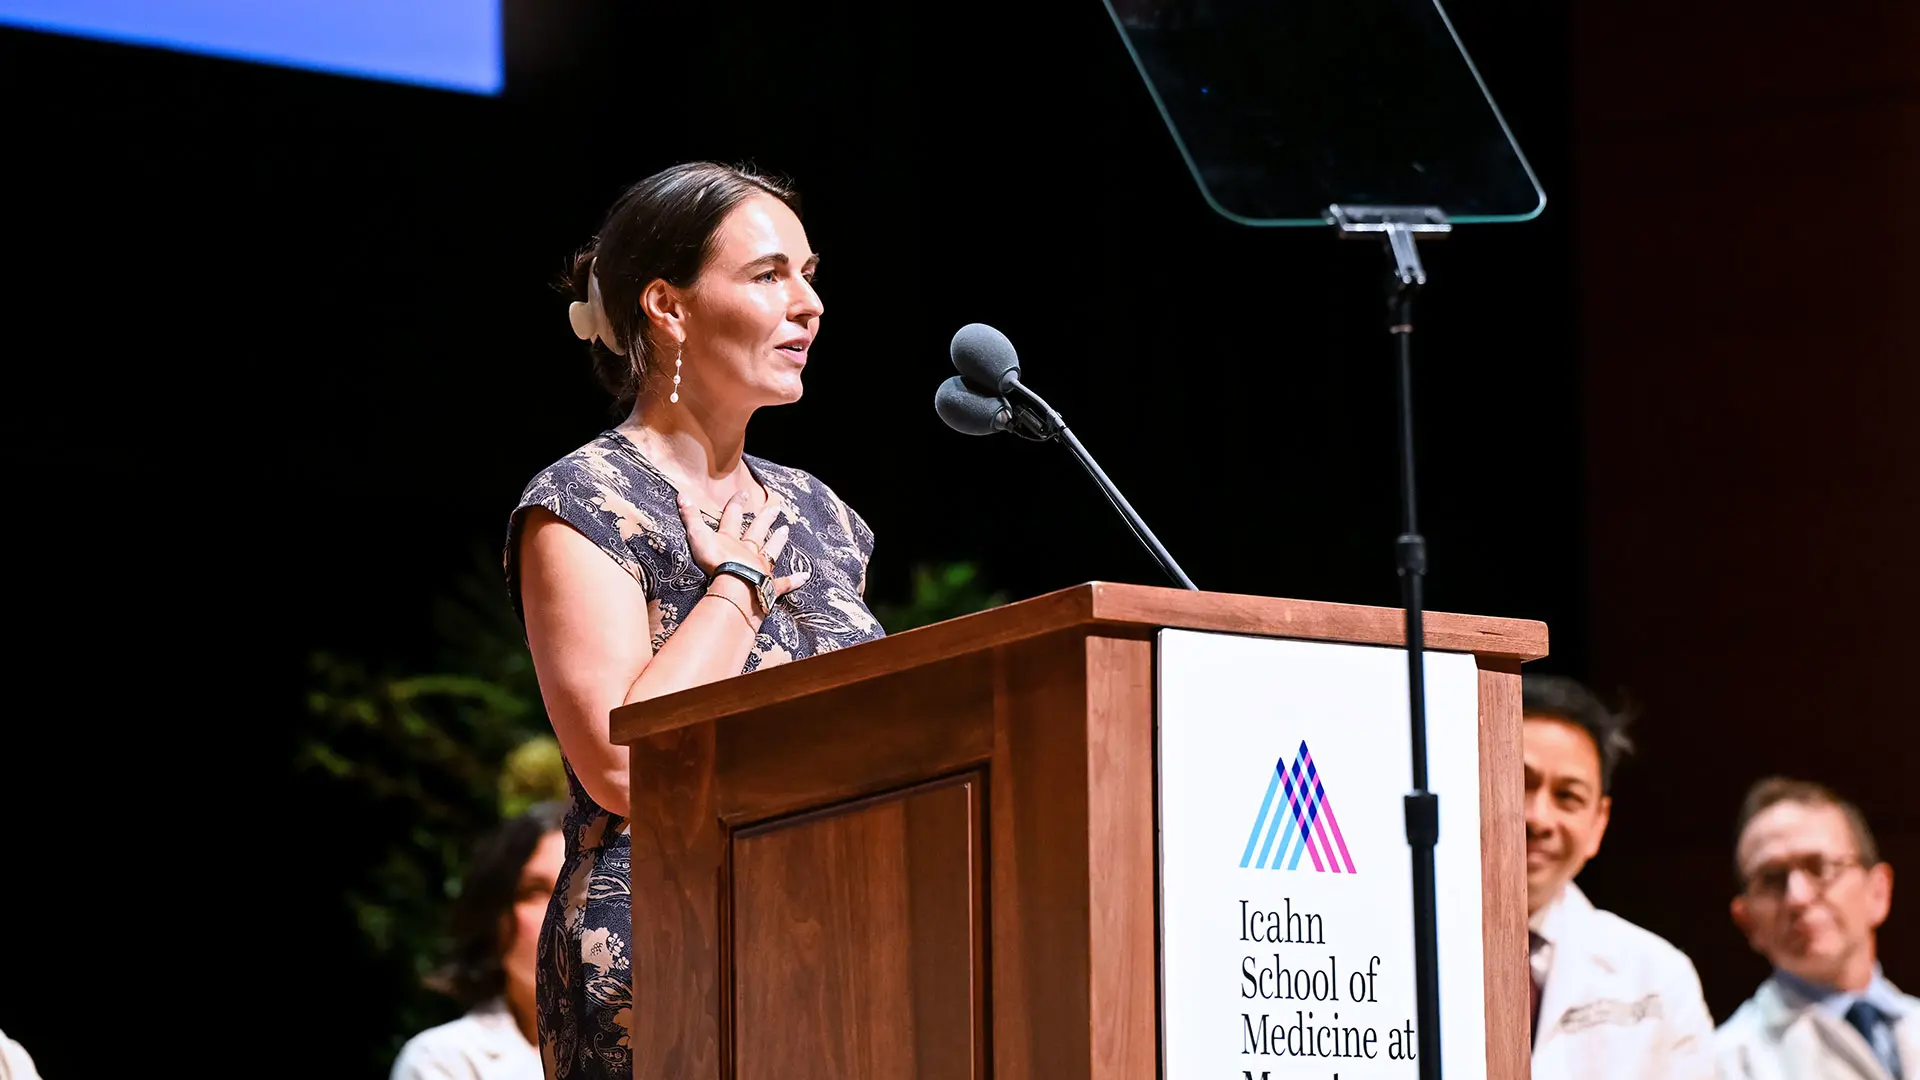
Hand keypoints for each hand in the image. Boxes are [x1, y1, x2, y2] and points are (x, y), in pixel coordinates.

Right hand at [677, 488, 809, 607]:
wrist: (735, 587)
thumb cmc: (716, 563)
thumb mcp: (698, 538)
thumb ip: (690, 518)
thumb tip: (682, 494)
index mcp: (731, 540)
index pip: (733, 518)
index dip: (737, 505)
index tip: (744, 493)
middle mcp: (748, 551)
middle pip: (758, 531)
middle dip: (765, 519)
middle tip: (776, 508)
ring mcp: (761, 567)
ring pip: (772, 551)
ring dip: (779, 541)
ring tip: (787, 531)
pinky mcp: (769, 586)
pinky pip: (784, 583)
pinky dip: (794, 580)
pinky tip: (805, 576)